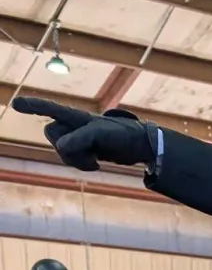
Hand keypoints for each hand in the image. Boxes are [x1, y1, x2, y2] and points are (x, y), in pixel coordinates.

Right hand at [12, 97, 154, 171]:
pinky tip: (97, 164)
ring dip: (76, 159)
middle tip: (88, 149)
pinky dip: (82, 165)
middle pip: (51, 135)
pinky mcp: (82, 151)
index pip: (49, 109)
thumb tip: (60, 147)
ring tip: (95, 158)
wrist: (138, 146)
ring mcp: (76, 139)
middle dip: (65, 146)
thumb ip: (79, 139)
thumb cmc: (121, 134)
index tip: (15, 104)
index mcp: (75, 116)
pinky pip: (71, 160)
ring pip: (60, 151)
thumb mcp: (100, 135)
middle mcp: (72, 125)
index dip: (32, 106)